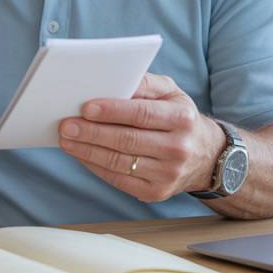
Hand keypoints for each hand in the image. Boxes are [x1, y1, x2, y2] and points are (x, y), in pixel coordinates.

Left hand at [58, 73, 226, 202]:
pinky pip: (118, 179)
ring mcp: (168, 174)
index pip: (142, 114)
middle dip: (92, 132)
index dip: (112, 111)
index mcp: (182, 119)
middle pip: (127, 140)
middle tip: (67, 125)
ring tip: (67, 140)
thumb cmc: (178, 117)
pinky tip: (81, 155)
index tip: (86, 108)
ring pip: (119, 162)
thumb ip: (144, 83)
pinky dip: (95, 166)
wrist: (205, 156)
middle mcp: (179, 148)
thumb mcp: (170, 92)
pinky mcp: (155, 192)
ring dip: (87, 151)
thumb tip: (113, 80)